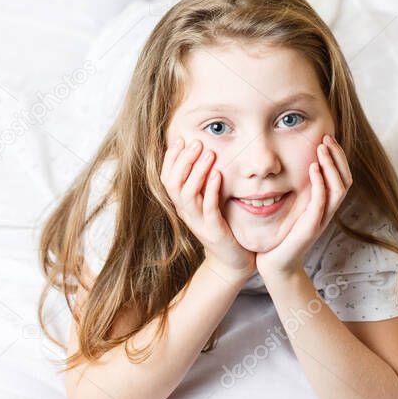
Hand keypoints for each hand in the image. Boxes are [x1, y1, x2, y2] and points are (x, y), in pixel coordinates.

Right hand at [160, 138, 255, 283]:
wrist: (230, 259)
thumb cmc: (220, 224)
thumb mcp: (206, 200)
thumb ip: (201, 180)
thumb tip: (201, 150)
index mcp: (181, 203)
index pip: (167, 177)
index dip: (171, 158)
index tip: (180, 138)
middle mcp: (185, 212)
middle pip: (173, 183)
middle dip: (183, 160)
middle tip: (197, 143)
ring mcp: (198, 222)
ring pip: (188, 195)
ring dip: (197, 172)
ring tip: (209, 154)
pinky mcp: (213, 230)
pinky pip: (208, 208)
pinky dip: (211, 190)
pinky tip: (218, 174)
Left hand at [255, 134, 351, 281]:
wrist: (276, 264)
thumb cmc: (282, 234)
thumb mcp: (294, 207)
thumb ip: (299, 189)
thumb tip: (294, 163)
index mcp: (325, 205)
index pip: (342, 176)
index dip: (338, 157)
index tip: (327, 138)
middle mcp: (328, 211)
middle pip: (345, 179)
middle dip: (338, 156)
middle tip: (327, 138)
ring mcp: (321, 219)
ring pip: (338, 188)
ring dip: (331, 166)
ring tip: (322, 149)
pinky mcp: (311, 227)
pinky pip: (321, 202)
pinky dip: (320, 183)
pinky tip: (313, 168)